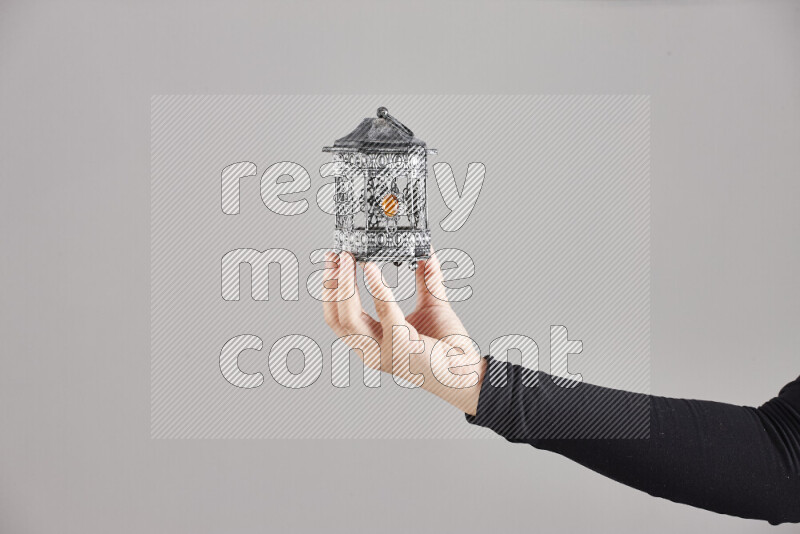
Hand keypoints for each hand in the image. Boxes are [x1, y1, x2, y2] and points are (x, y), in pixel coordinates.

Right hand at [322, 250, 485, 414]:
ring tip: (349, 259)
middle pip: (337, 317)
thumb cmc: (448, 347)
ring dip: (345, 285)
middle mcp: (371, 351)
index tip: (332, 261)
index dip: (331, 289)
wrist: (468, 372)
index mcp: (372, 343)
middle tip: (337, 256)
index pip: (338, 317)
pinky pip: (385, 313)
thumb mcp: (431, 307)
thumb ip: (426, 281)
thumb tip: (426, 254)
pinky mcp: (402, 347)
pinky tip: (373, 270)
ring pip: (350, 317)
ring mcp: (384, 352)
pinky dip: (377, 289)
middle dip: (332, 284)